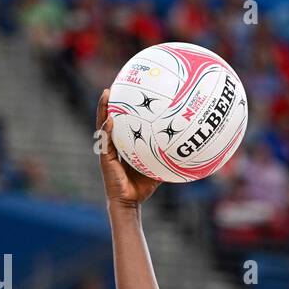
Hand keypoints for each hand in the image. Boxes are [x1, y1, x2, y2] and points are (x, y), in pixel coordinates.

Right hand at [96, 88, 159, 207]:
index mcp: (123, 145)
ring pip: (103, 126)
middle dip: (108, 103)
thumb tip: (184, 149)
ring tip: (106, 94)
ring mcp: (108, 151)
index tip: (124, 92)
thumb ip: (165, 156)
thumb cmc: (142, 186)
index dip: (119, 109)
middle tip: (111, 87)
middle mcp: (113, 145)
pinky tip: (110, 120)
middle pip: (108, 119)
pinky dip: (107, 130)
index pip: (120, 123)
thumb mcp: (157, 167)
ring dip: (103, 110)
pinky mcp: (105, 159)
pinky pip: (106, 141)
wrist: (130, 202)